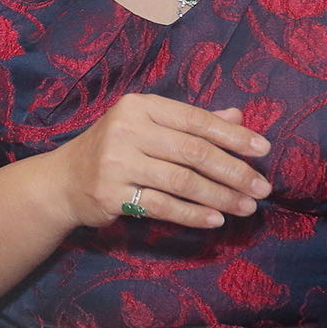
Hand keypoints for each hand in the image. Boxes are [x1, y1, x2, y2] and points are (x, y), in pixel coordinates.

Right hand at [45, 94, 271, 229]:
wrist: (63, 180)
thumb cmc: (114, 150)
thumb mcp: (147, 127)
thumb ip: (190, 122)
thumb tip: (237, 117)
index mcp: (139, 107)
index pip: (195, 120)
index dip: (232, 136)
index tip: (263, 150)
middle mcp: (126, 130)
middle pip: (192, 152)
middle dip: (233, 171)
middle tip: (262, 188)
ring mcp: (116, 162)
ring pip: (181, 181)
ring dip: (219, 196)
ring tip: (246, 207)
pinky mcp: (111, 194)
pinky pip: (162, 206)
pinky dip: (193, 214)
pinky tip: (215, 219)